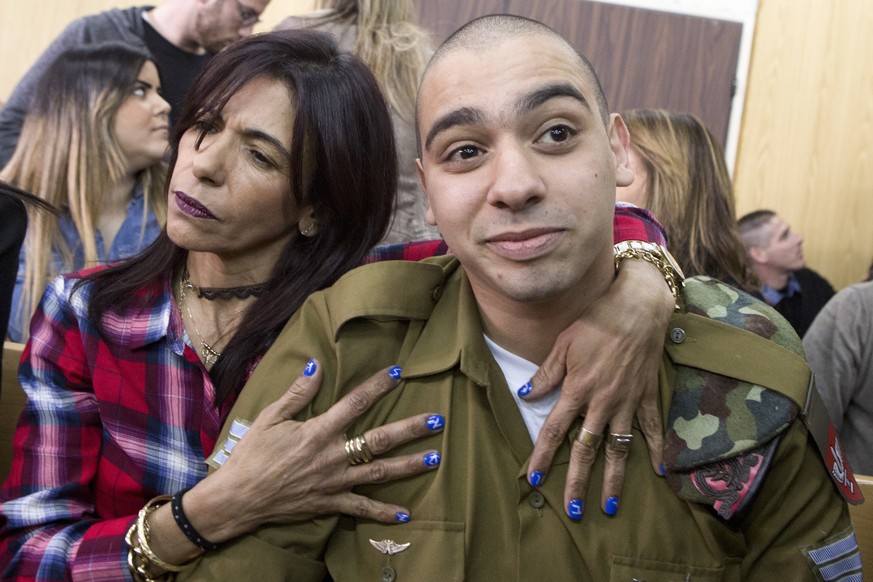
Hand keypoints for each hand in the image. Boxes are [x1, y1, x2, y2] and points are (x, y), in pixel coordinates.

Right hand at [188, 361, 442, 542]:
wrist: (238, 498)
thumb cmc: (251, 455)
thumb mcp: (269, 418)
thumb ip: (297, 393)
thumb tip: (317, 366)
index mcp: (318, 431)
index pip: (355, 403)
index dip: (377, 386)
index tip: (398, 372)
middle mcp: (332, 456)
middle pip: (380, 440)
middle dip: (411, 429)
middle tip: (438, 420)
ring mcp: (334, 482)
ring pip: (379, 472)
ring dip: (409, 466)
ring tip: (435, 458)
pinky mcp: (330, 503)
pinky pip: (361, 509)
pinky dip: (383, 513)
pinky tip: (406, 515)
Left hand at [521, 260, 672, 518]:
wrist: (637, 308)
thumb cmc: (595, 322)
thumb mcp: (563, 344)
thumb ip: (546, 375)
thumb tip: (525, 395)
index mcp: (576, 390)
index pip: (555, 430)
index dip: (542, 455)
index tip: (533, 478)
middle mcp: (601, 402)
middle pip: (586, 450)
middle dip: (578, 482)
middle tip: (573, 511)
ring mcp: (626, 402)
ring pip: (618, 449)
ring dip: (614, 479)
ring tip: (610, 506)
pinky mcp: (646, 397)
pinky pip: (652, 429)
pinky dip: (655, 449)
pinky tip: (658, 472)